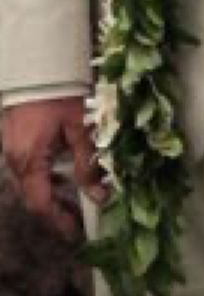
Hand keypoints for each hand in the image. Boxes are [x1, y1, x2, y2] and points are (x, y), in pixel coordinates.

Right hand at [1, 97, 108, 239]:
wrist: (36, 63)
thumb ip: (87, 161)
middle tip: (78, 216)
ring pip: (30, 181)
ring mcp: (12, 148)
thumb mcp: (79, 126)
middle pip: (32, 195)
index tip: (74, 232)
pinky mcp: (15, 138)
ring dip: (50, 191)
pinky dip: (45, 174)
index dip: (58, 220)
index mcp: (29, 160)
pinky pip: (29, 165)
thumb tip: (99, 194)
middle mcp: (15, 159)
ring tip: (75, 196)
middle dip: (55, 208)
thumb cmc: (59, 91)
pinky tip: (62, 170)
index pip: (40, 203)